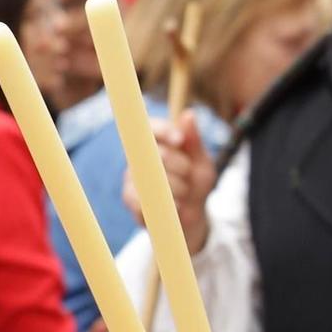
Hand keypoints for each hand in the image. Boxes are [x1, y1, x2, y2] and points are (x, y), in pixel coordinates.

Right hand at [124, 111, 215, 254]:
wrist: (192, 217)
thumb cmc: (196, 185)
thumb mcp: (202, 163)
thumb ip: (194, 141)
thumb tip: (188, 114)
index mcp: (157, 143)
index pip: (151, 127)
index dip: (163, 130)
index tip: (179, 139)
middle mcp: (140, 156)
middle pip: (156, 152)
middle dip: (180, 165)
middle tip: (188, 173)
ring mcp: (132, 177)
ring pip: (152, 177)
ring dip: (177, 187)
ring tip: (185, 193)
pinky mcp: (129, 198)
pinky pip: (144, 197)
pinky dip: (167, 203)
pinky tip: (176, 206)